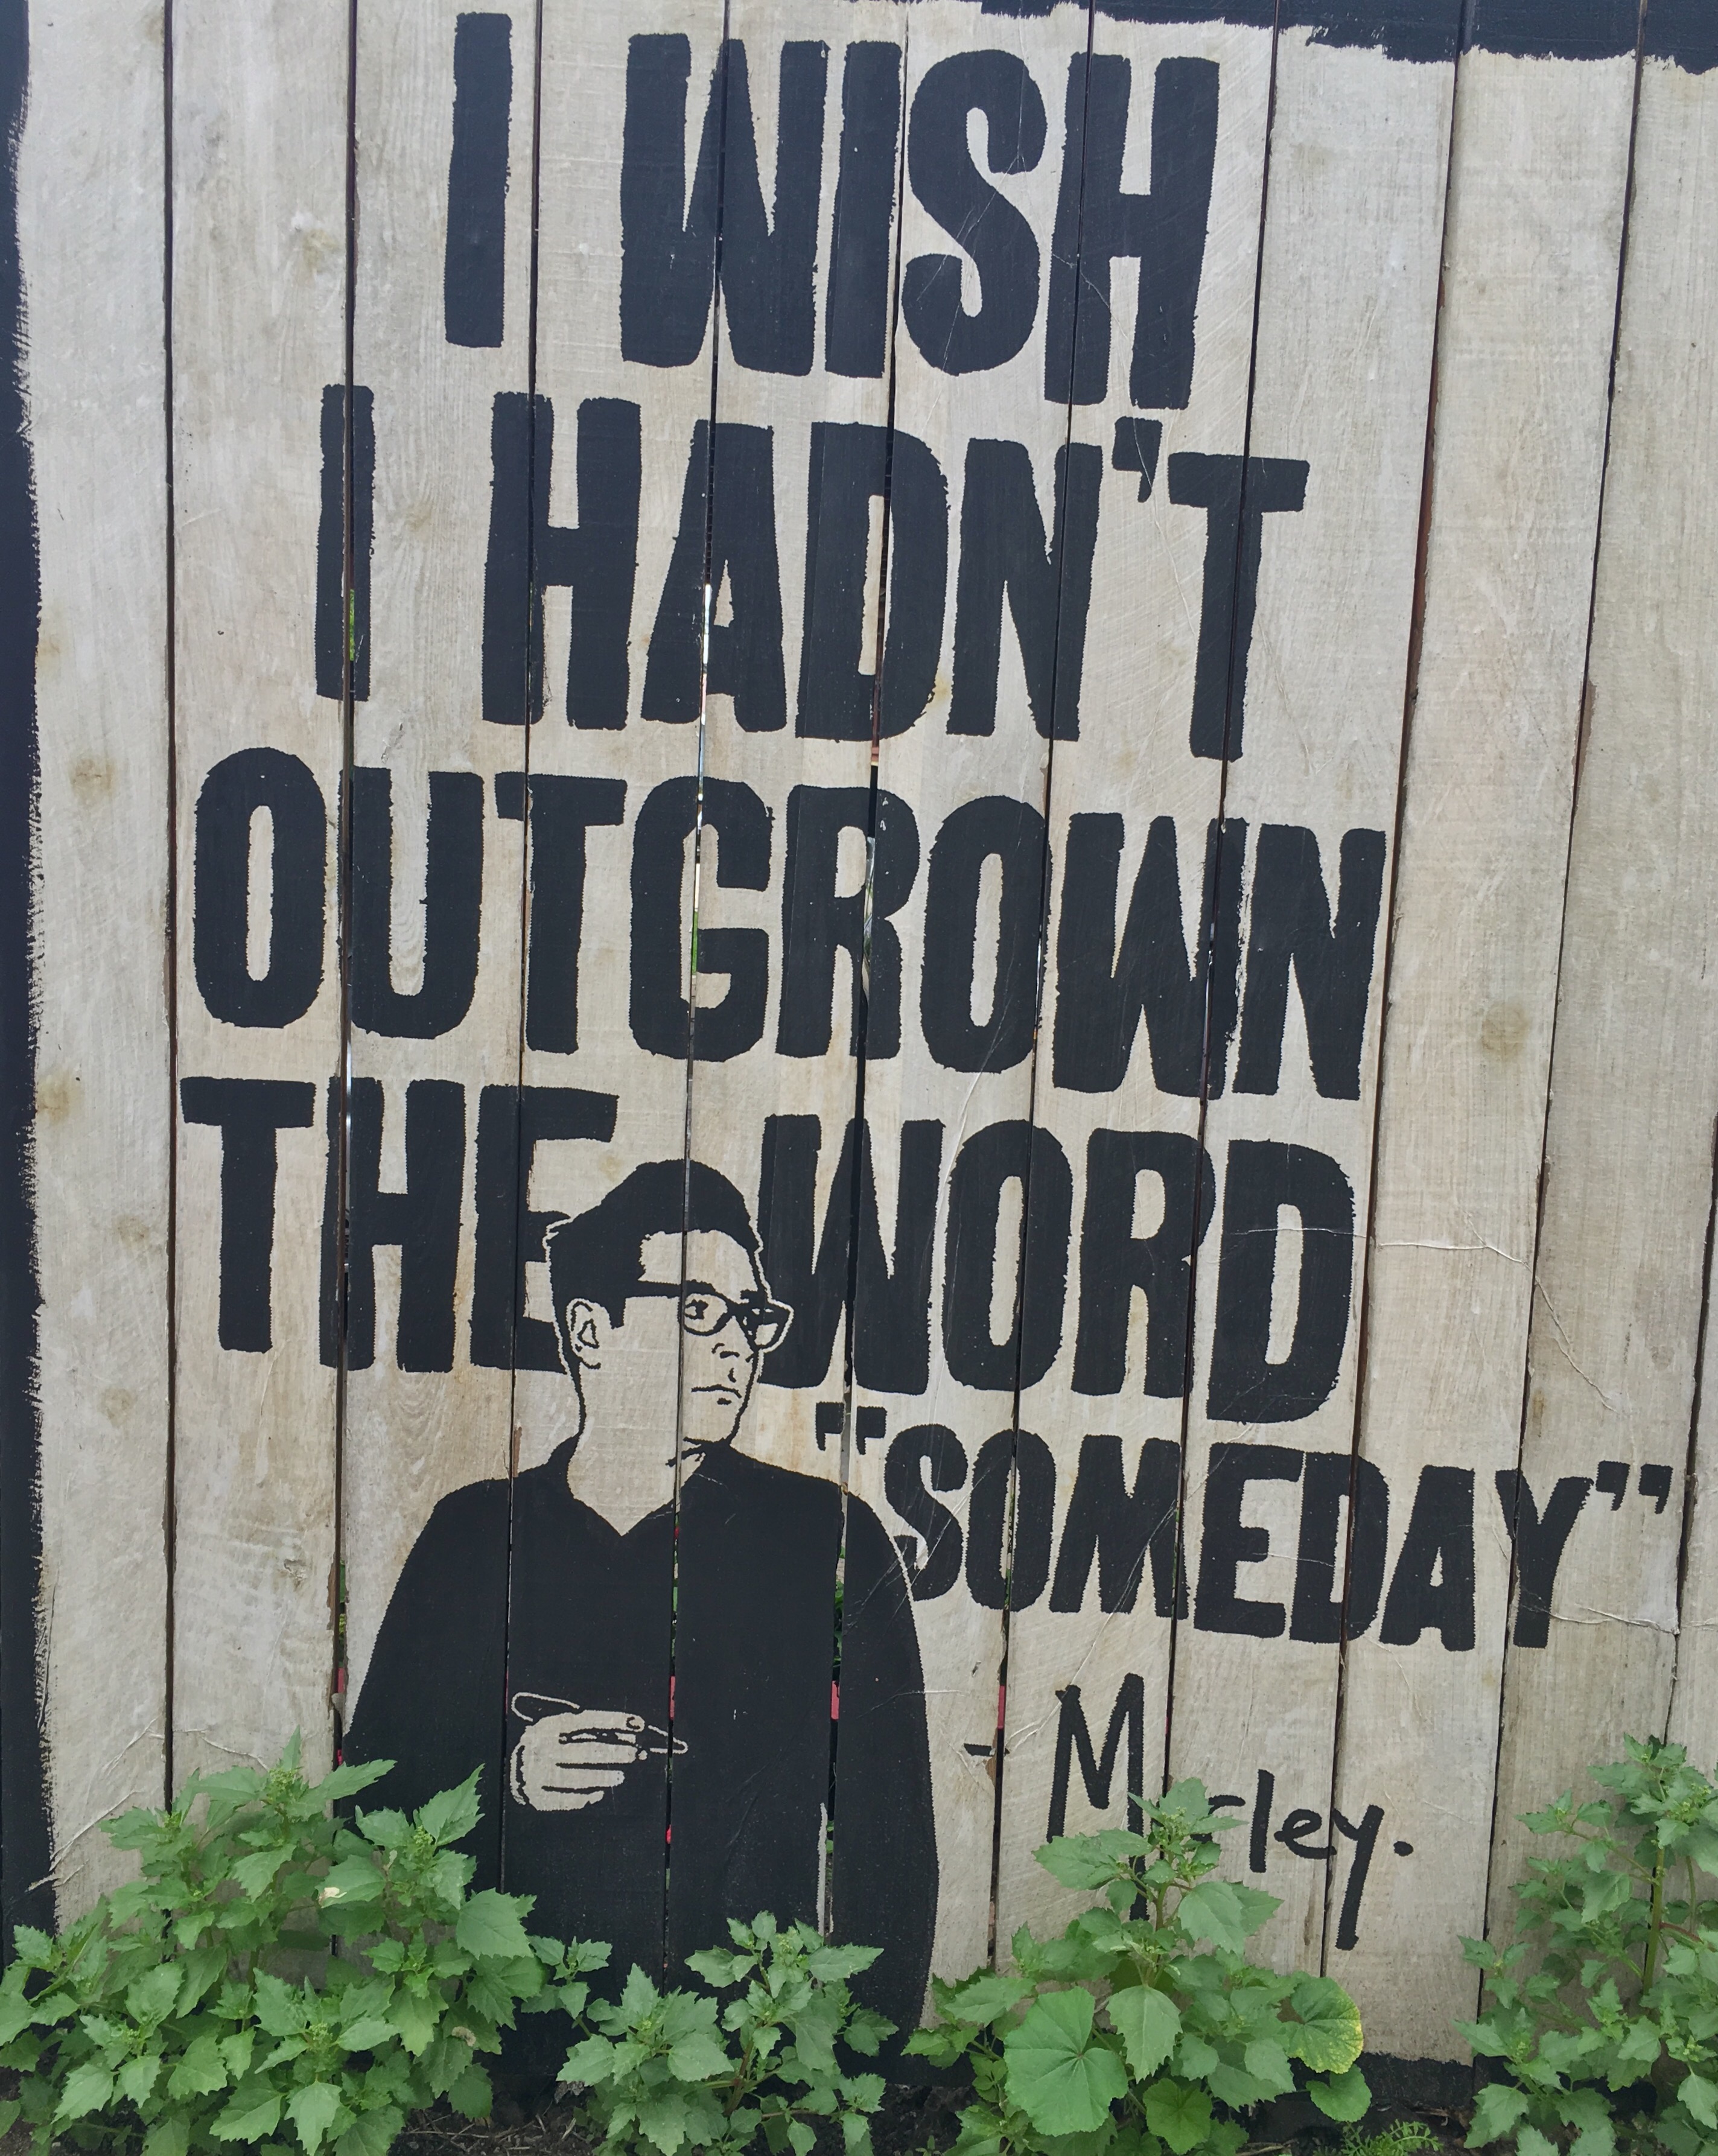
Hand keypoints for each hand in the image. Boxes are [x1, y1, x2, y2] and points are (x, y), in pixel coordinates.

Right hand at [508, 1707, 645, 1812]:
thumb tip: (627, 1733)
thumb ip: (587, 1731)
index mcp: (549, 1726)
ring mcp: (537, 1774)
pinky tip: (599, 1794)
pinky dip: (584, 1798)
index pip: (586, 1720)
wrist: (511, 1769)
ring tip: (619, 1776)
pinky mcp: (536, 1796)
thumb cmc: (546, 1745)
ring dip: (602, 1777)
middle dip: (613, 1753)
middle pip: (585, 1750)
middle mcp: (541, 1748)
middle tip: (633, 1754)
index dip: (613, 1720)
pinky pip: (565, 1800)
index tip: (636, 1724)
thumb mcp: (559, 1730)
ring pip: (576, 1777)